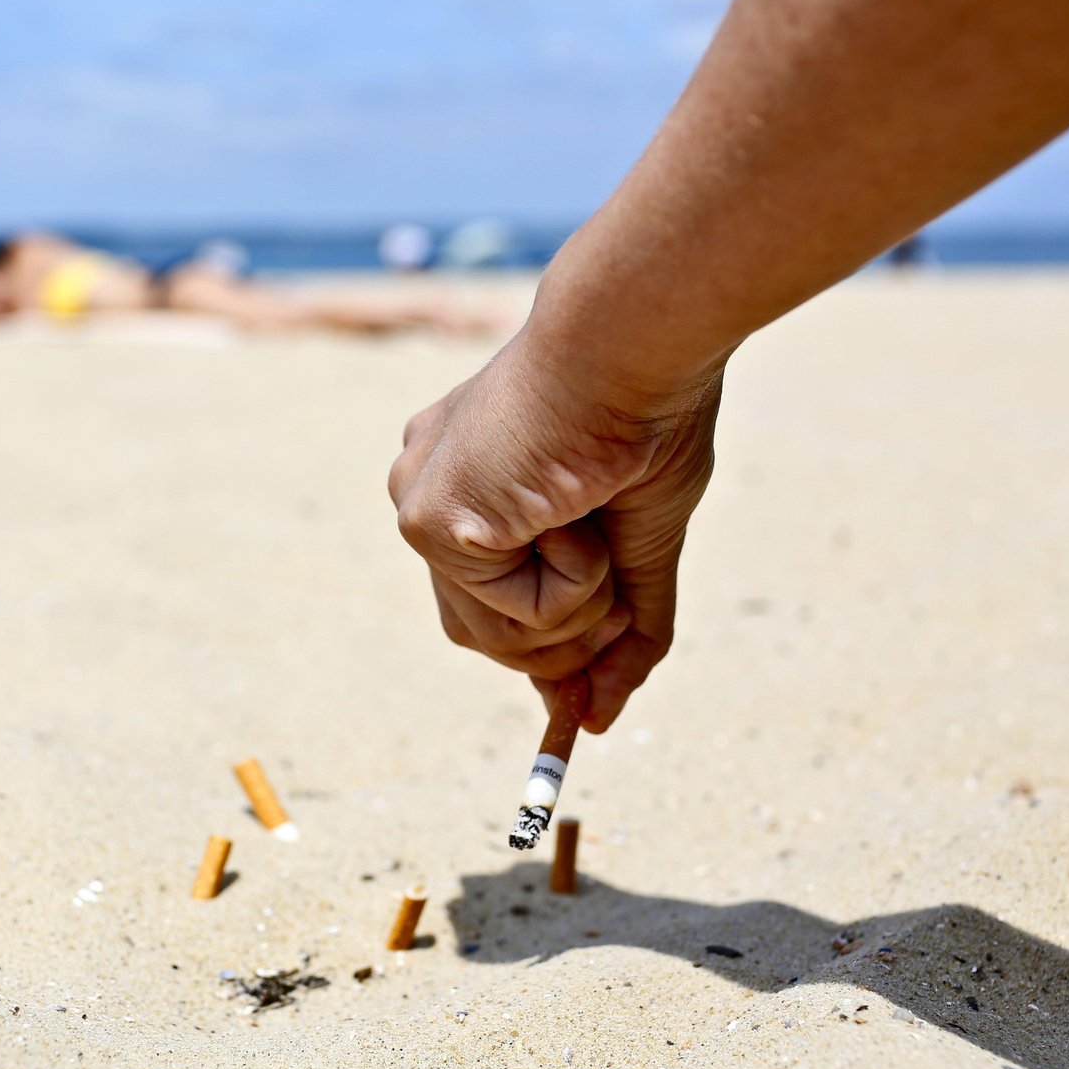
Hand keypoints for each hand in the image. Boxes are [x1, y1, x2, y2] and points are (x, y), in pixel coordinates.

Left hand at [388, 304, 721, 731]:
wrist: (635, 347)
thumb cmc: (648, 416)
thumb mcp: (638, 542)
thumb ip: (623, 630)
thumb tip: (599, 720)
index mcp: (467, 478)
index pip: (486, 597)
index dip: (543, 651)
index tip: (581, 704)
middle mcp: (429, 490)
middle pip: (486, 636)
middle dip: (567, 643)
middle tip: (617, 595)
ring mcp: (420, 506)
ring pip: (500, 638)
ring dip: (579, 607)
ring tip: (596, 524)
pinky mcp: (429, 524)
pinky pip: (512, 615)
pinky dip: (570, 584)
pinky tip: (572, 508)